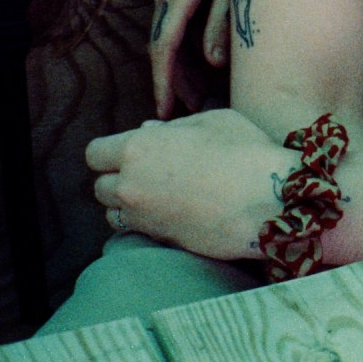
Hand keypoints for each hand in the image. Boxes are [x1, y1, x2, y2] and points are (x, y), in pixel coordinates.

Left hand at [88, 108, 292, 260]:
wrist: (267, 199)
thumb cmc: (244, 150)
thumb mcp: (211, 120)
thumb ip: (173, 127)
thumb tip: (150, 131)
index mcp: (138, 147)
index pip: (95, 153)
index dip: (110, 151)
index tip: (130, 151)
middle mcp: (131, 184)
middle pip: (100, 187)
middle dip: (117, 179)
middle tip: (147, 172)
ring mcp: (143, 217)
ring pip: (113, 213)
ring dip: (127, 205)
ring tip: (157, 196)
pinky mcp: (159, 240)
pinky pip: (136, 232)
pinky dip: (144, 224)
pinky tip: (170, 213)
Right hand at [150, 0, 235, 116]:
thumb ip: (224, 22)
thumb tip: (212, 63)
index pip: (163, 50)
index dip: (165, 84)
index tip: (166, 113)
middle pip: (161, 45)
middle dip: (173, 79)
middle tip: (189, 110)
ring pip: (166, 29)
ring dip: (179, 60)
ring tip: (197, 89)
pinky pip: (173, 14)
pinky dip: (182, 38)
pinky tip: (201, 51)